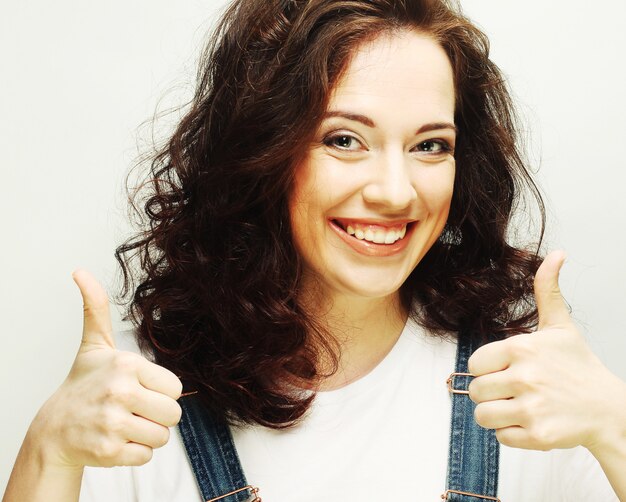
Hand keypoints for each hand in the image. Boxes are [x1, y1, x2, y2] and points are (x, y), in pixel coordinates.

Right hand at [29, 270, 181, 468]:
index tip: (139, 389)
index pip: (176, 389)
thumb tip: (80, 272)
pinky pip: (146, 456)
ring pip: (163, 437)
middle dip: (158, 415)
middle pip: (174, 414)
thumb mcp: (94, 344)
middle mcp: (120, 392)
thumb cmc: (83, 384)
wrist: (55, 428)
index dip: (161, 392)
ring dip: (148, 434)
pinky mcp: (109, 451)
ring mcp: (113, 423)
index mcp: (126, 365)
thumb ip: (96, 308)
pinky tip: (117, 440)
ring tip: (125, 423)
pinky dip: (135, 452)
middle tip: (135, 409)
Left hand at [467, 250, 622, 451]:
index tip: (506, 370)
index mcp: (521, 348)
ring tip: (519, 407)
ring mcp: (531, 408)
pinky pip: (500, 437)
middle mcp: (524, 377)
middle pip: (475, 391)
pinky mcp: (537, 435)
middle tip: (515, 391)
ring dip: (496, 415)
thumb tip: (556, 254)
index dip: (487, 369)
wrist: (609, 409)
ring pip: (482, 416)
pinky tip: (531, 422)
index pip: (474, 363)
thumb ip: (547, 290)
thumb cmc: (578, 366)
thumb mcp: (560, 326)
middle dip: (491, 393)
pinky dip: (511, 434)